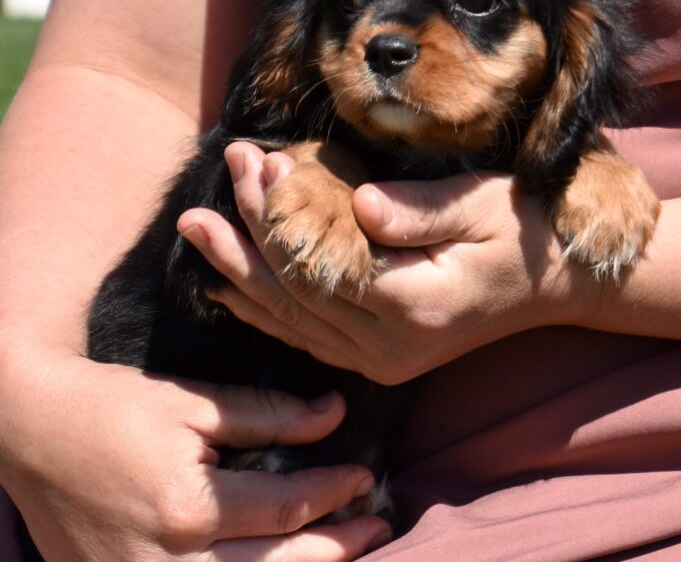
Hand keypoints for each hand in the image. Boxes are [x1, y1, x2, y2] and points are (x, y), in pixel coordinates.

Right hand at [0, 349, 390, 561]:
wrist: (31, 432)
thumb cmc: (113, 407)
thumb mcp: (193, 402)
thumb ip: (268, 413)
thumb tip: (332, 412)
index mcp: (188, 509)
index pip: (285, 507)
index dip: (333, 492)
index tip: (363, 476)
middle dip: (336, 548)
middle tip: (378, 527)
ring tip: (346, 554)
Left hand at [178, 142, 585, 384]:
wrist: (558, 283)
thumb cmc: (523, 230)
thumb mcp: (482, 205)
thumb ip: (417, 210)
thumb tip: (357, 205)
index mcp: (415, 303)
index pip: (320, 260)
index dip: (279, 213)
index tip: (256, 161)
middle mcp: (392, 345)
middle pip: (295, 293)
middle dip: (245, 242)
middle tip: (197, 206)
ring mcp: (386, 359)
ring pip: (294, 320)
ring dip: (242, 276)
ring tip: (199, 237)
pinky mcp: (383, 358)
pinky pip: (311, 337)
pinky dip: (269, 312)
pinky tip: (232, 291)